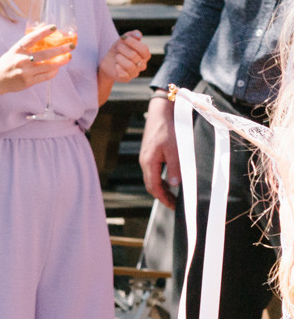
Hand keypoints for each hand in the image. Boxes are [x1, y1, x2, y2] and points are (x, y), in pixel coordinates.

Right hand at [0, 29, 72, 98]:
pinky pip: (46, 76)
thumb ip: (28, 43)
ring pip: (49, 66)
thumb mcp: (14, 50)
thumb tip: (44, 27)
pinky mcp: (28, 82)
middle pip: (45, 54)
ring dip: (61, 61)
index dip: (43, 32)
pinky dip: (54, 71)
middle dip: (60, 49)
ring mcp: (25, 72)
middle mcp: (21, 61)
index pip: (31, 39)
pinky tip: (57, 68)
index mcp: (17, 50)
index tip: (54, 27)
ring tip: (69, 57)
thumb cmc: (7, 63)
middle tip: (71, 46)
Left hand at [102, 30, 151, 83]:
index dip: (133, 43)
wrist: (107, 62)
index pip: (144, 49)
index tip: (124, 39)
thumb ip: (132, 34)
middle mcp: (142, 64)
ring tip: (116, 56)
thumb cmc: (118, 50)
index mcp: (145, 55)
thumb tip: (139, 35)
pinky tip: (115, 65)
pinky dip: (118, 68)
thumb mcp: (124, 40)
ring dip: (120, 58)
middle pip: (134, 56)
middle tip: (118, 47)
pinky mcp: (126, 78)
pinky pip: (123, 74)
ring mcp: (135, 72)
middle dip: (123, 49)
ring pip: (129, 65)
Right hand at [140, 94, 180, 208]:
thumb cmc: (169, 129)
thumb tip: (175, 185)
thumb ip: (175, 168)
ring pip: (152, 178)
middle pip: (151, 185)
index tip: (174, 206)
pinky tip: (170, 180)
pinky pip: (154, 171)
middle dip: (162, 196)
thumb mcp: (175, 149)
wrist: (161, 112)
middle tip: (175, 205)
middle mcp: (145, 162)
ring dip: (162, 188)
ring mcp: (146, 157)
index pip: (154, 187)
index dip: (164, 198)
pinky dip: (161, 179)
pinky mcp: (150, 153)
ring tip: (174, 195)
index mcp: (149, 162)